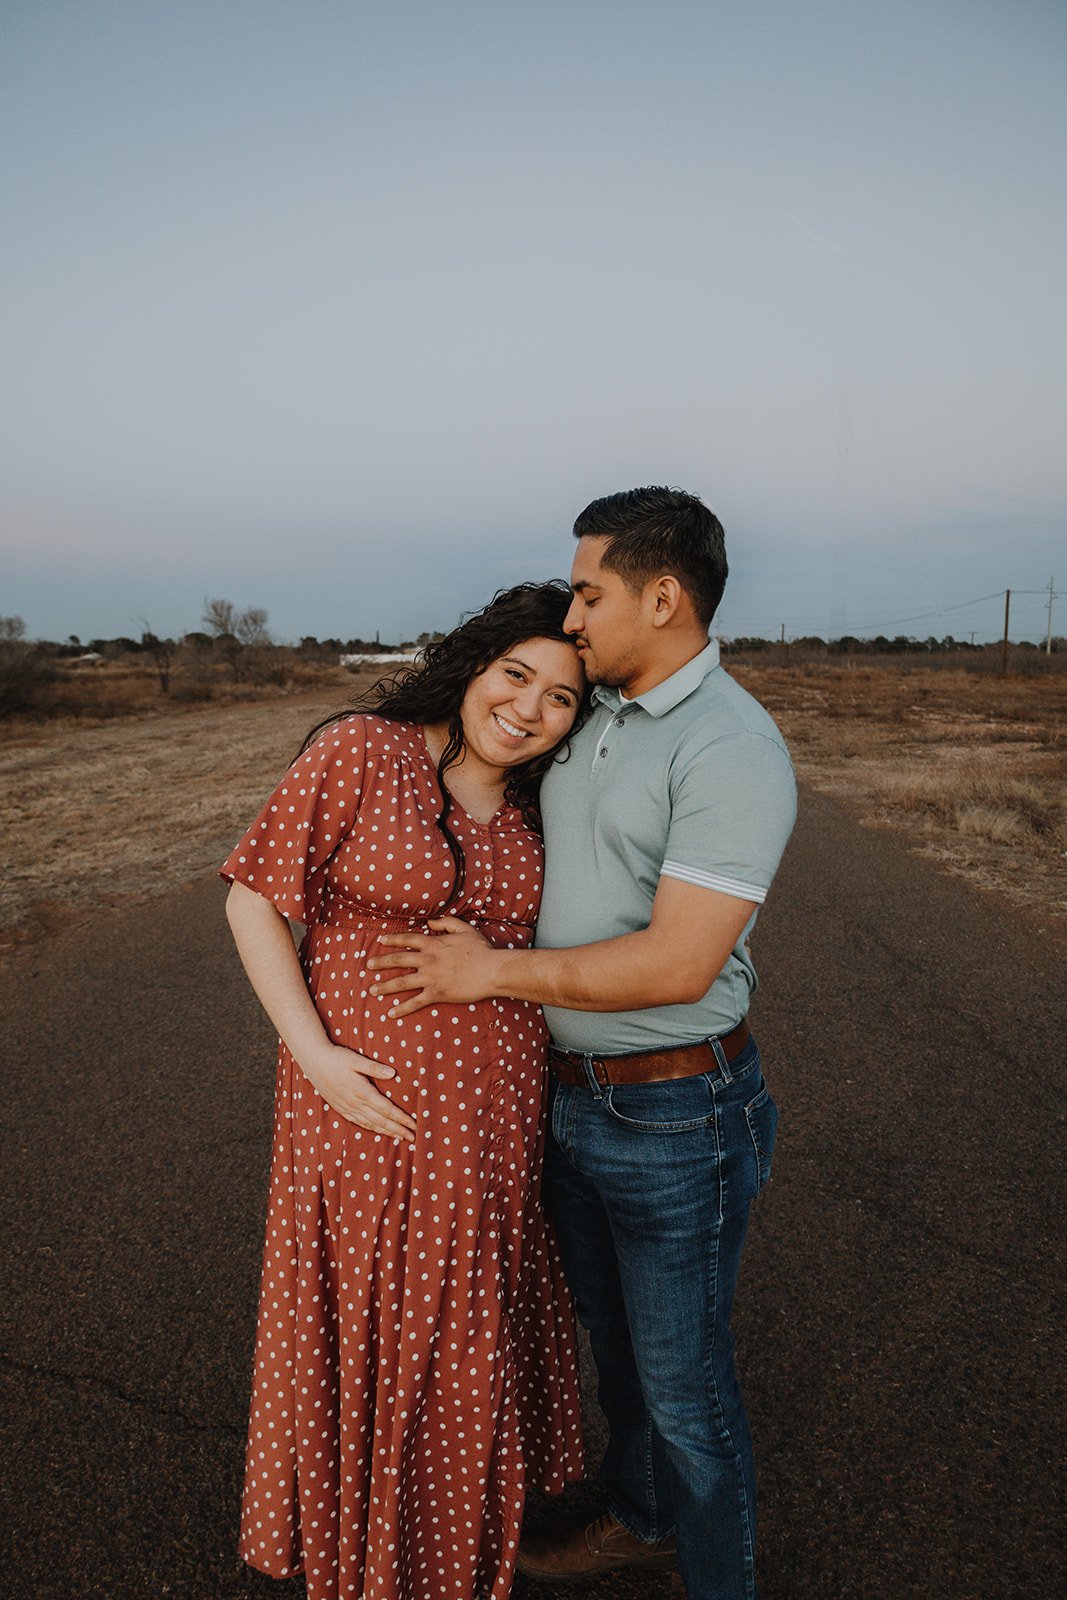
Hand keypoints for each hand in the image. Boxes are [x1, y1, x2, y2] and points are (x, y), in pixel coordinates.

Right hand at [303, 1042, 416, 1142]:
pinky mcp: (341, 1107)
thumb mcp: (357, 1060)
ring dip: (387, 1132)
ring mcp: (347, 1107)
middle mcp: (356, 1104)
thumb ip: (375, 1068)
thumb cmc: (337, 1058)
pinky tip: (377, 1129)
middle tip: (414, 1138)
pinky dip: (371, 1128)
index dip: (402, 1119)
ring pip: (370, 1124)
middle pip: (381, 1121)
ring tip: (400, 1137)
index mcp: (363, 1092)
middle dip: (399, 1130)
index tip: (414, 1125)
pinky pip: (358, 1122)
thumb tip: (393, 1073)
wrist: (314, 1062)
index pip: (387, 1110)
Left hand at [368, 918, 497, 1017]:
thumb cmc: (481, 950)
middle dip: (381, 962)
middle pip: (397, 960)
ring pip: (401, 983)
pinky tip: (391, 1013)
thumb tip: (430, 923)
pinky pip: (415, 1002)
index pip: (407, 939)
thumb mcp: (464, 929)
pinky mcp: (436, 994)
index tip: (380, 940)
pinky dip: (402, 1009)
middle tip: (369, 965)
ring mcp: (430, 978)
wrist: (491, 970)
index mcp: (434, 943)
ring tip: (372, 990)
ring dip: (384, 987)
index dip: (392, 939)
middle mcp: (428, 959)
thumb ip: (446, 922)